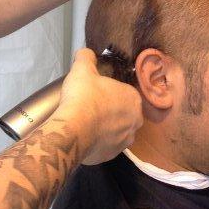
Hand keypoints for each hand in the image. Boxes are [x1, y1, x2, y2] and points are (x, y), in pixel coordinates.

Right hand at [57, 48, 142, 164]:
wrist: (73, 131)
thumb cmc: (83, 97)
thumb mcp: (82, 70)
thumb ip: (86, 58)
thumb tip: (85, 52)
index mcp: (133, 99)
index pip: (125, 93)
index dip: (110, 92)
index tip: (96, 92)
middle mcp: (135, 121)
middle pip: (123, 113)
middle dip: (110, 111)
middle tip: (91, 107)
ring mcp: (125, 141)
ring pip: (117, 131)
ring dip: (106, 128)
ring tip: (87, 123)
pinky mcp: (112, 155)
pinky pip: (107, 145)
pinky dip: (99, 142)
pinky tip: (86, 136)